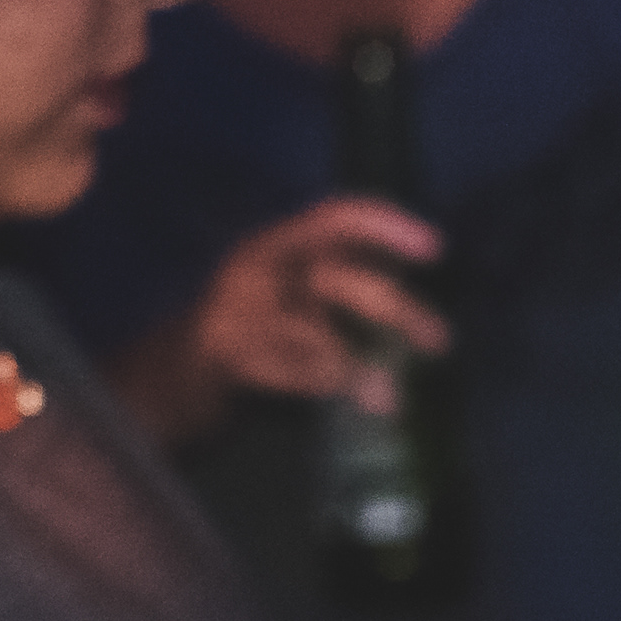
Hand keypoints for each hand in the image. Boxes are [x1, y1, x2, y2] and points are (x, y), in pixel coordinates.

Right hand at [180, 195, 447, 417]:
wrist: (180, 368)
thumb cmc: (255, 325)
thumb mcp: (289, 286)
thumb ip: (338, 278)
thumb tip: (410, 287)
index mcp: (278, 243)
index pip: (335, 217)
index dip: (385, 225)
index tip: (435, 248)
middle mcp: (258, 268)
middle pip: (335, 278)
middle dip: (394, 309)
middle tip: (439, 341)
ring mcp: (239, 310)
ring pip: (312, 330)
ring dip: (359, 365)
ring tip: (392, 397)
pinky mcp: (228, 352)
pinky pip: (287, 368)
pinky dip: (325, 386)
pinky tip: (356, 402)